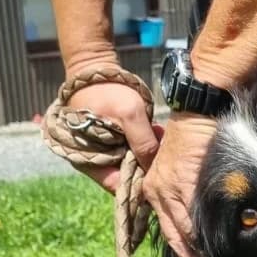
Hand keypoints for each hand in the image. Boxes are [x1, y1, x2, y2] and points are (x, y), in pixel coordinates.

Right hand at [62, 75, 159, 194]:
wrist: (95, 70)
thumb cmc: (107, 92)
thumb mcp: (129, 115)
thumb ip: (143, 143)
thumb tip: (155, 169)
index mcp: (92, 161)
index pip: (119, 187)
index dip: (139, 186)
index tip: (159, 180)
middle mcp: (98, 161)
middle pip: (128, 177)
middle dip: (147, 166)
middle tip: (164, 152)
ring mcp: (107, 151)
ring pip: (133, 163)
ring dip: (148, 153)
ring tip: (160, 135)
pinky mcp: (115, 141)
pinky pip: (134, 149)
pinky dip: (146, 142)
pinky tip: (157, 131)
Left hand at [141, 113, 215, 256]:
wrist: (198, 110)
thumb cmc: (194, 137)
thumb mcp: (179, 166)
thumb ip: (184, 192)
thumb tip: (199, 218)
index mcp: (154, 189)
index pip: (166, 229)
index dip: (182, 252)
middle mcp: (158, 191)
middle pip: (174, 235)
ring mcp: (171, 188)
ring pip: (185, 230)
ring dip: (200, 251)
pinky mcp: (186, 182)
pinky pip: (196, 215)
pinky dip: (207, 232)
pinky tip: (220, 245)